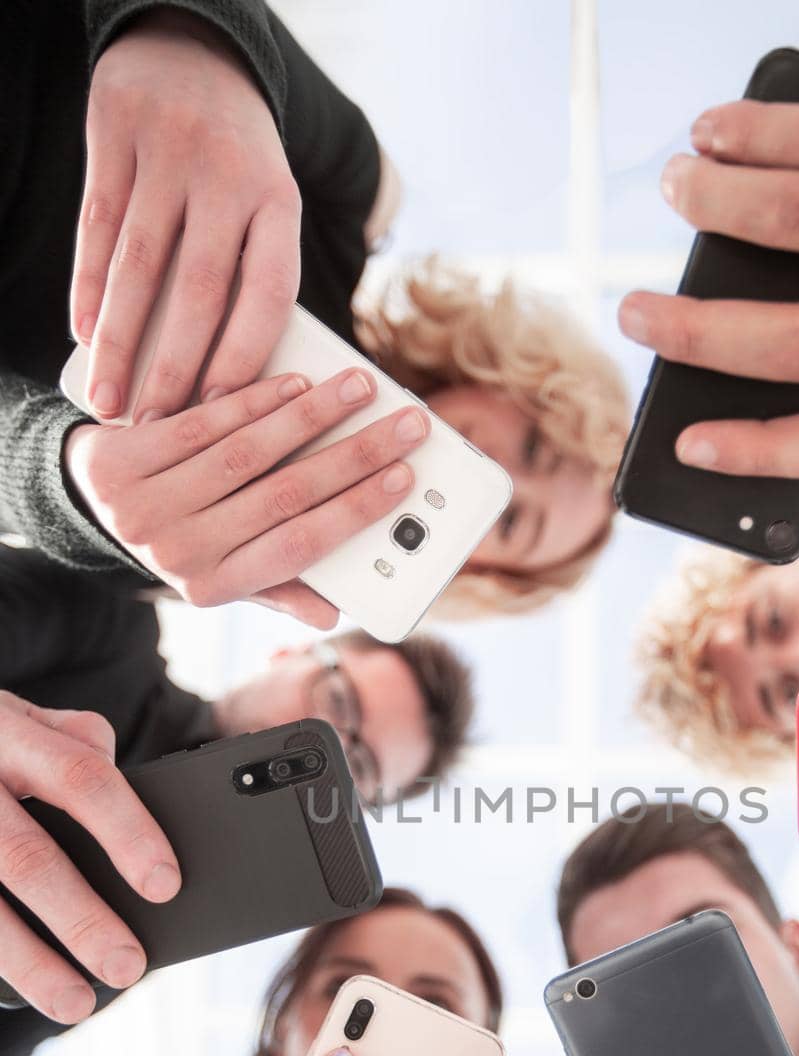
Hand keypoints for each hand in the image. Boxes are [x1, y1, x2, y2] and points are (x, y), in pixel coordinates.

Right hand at [0, 694, 179, 1021]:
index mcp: (8, 732)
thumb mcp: (21, 718)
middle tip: (127, 964)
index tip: (165, 885)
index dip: (127, 831)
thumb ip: (73, 742)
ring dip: (31, 962)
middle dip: (82, 919)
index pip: (80, 777)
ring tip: (76, 1002)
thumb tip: (131, 787)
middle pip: (27, 856)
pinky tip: (24, 990)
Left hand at [63, 370, 425, 624]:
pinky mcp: (125, 456)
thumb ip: (275, 587)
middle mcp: (178, 552)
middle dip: (353, 456)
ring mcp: (147, 505)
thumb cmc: (175, 537)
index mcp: (211, 587)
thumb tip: (332, 615)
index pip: (300, 547)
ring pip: (247, 453)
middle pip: (284, 496)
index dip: (355, 511)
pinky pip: (205, 423)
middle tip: (401, 426)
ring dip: (312, 416)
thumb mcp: (221, 574)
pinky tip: (297, 383)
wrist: (81, 503)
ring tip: (359, 390)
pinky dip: (255, 400)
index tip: (400, 480)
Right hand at [73, 6, 300, 423]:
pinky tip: (85, 336)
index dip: (245, 356)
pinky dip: (88, 288)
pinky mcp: (115, 136)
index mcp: (279, 201)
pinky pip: (97, 228)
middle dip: (174, 367)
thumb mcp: (267, 202)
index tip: (223, 415)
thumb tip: (239, 378)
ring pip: (138, 266)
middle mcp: (227, 175)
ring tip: (110, 399)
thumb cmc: (237, 160)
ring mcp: (169, 153)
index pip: (268, 291)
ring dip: (121, 342)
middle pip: (198, 290)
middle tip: (156, 427)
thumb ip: (255, 271)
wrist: (193, 53)